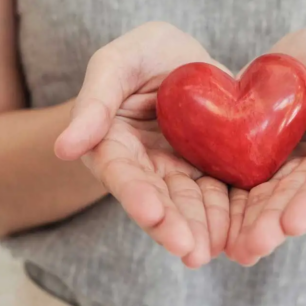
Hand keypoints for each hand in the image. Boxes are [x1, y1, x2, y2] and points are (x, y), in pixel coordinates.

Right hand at [55, 22, 230, 267]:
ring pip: (190, 204)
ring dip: (201, 229)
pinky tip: (242, 234)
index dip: (136, 195)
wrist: (186, 59)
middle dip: (173, 226)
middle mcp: (145, 167)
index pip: (122, 174)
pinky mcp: (211, 171)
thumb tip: (63, 148)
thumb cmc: (144, 54)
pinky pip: (221, 194)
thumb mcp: (118, 63)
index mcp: (114, 144)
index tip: (151, 214)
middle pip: (158, 199)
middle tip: (190, 251)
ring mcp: (180, 171)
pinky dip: (230, 215)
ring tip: (213, 251)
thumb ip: (94, 101)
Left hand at [225, 27, 305, 265]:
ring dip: (247, 227)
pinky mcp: (246, 164)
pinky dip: (225, 208)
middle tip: (252, 247)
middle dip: (271, 225)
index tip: (292, 223)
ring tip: (234, 250)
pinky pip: (234, 186)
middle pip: (289, 202)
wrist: (296, 60)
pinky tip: (212, 229)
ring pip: (260, 202)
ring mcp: (275, 172)